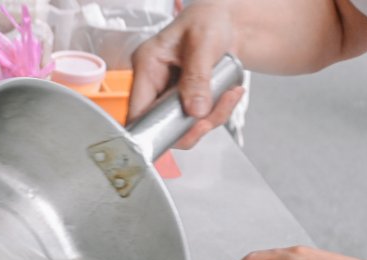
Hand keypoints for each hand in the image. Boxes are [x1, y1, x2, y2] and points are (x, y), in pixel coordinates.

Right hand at [128, 0, 244, 147]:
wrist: (227, 20)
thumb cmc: (208, 19)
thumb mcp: (203, 43)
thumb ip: (198, 77)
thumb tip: (195, 110)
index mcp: (147, 66)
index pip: (137, 111)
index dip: (151, 131)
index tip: (176, 133)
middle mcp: (155, 84)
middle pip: (161, 125)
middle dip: (189, 127)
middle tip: (209, 119)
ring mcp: (170, 94)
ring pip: (183, 126)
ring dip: (209, 119)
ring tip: (227, 97)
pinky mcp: (187, 100)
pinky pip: (199, 119)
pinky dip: (217, 113)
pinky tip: (229, 95)